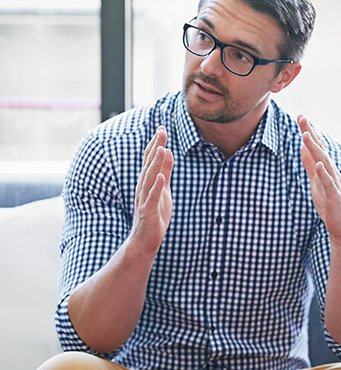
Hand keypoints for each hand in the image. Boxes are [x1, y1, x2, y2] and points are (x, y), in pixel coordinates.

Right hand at [131, 126, 173, 255]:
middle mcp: (143, 188)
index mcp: (148, 182)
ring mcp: (144, 199)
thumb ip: (166, 172)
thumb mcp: (164, 190)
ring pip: (150, 178)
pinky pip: (151, 198)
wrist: (144, 241)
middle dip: (156, 148)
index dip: (156, 144)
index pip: (151, 160)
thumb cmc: (154, 215)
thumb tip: (168, 152)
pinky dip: (156, 187)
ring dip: (155, 163)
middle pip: (149, 164)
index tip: (162, 128)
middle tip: (162, 131)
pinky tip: (161, 177)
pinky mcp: (148, 212)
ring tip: (162, 149)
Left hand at [298, 115, 340, 242]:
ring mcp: (335, 185)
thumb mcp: (316, 184)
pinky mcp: (335, 198)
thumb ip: (310, 167)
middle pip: (321, 150)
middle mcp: (332, 174)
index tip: (300, 116)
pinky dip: (324, 174)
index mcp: (326, 170)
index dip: (309, 132)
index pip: (317, 148)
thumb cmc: (331, 207)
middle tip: (302, 118)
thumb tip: (303, 149)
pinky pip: (329, 184)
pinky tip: (318, 164)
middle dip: (311, 134)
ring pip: (325, 164)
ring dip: (316, 149)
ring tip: (306, 136)